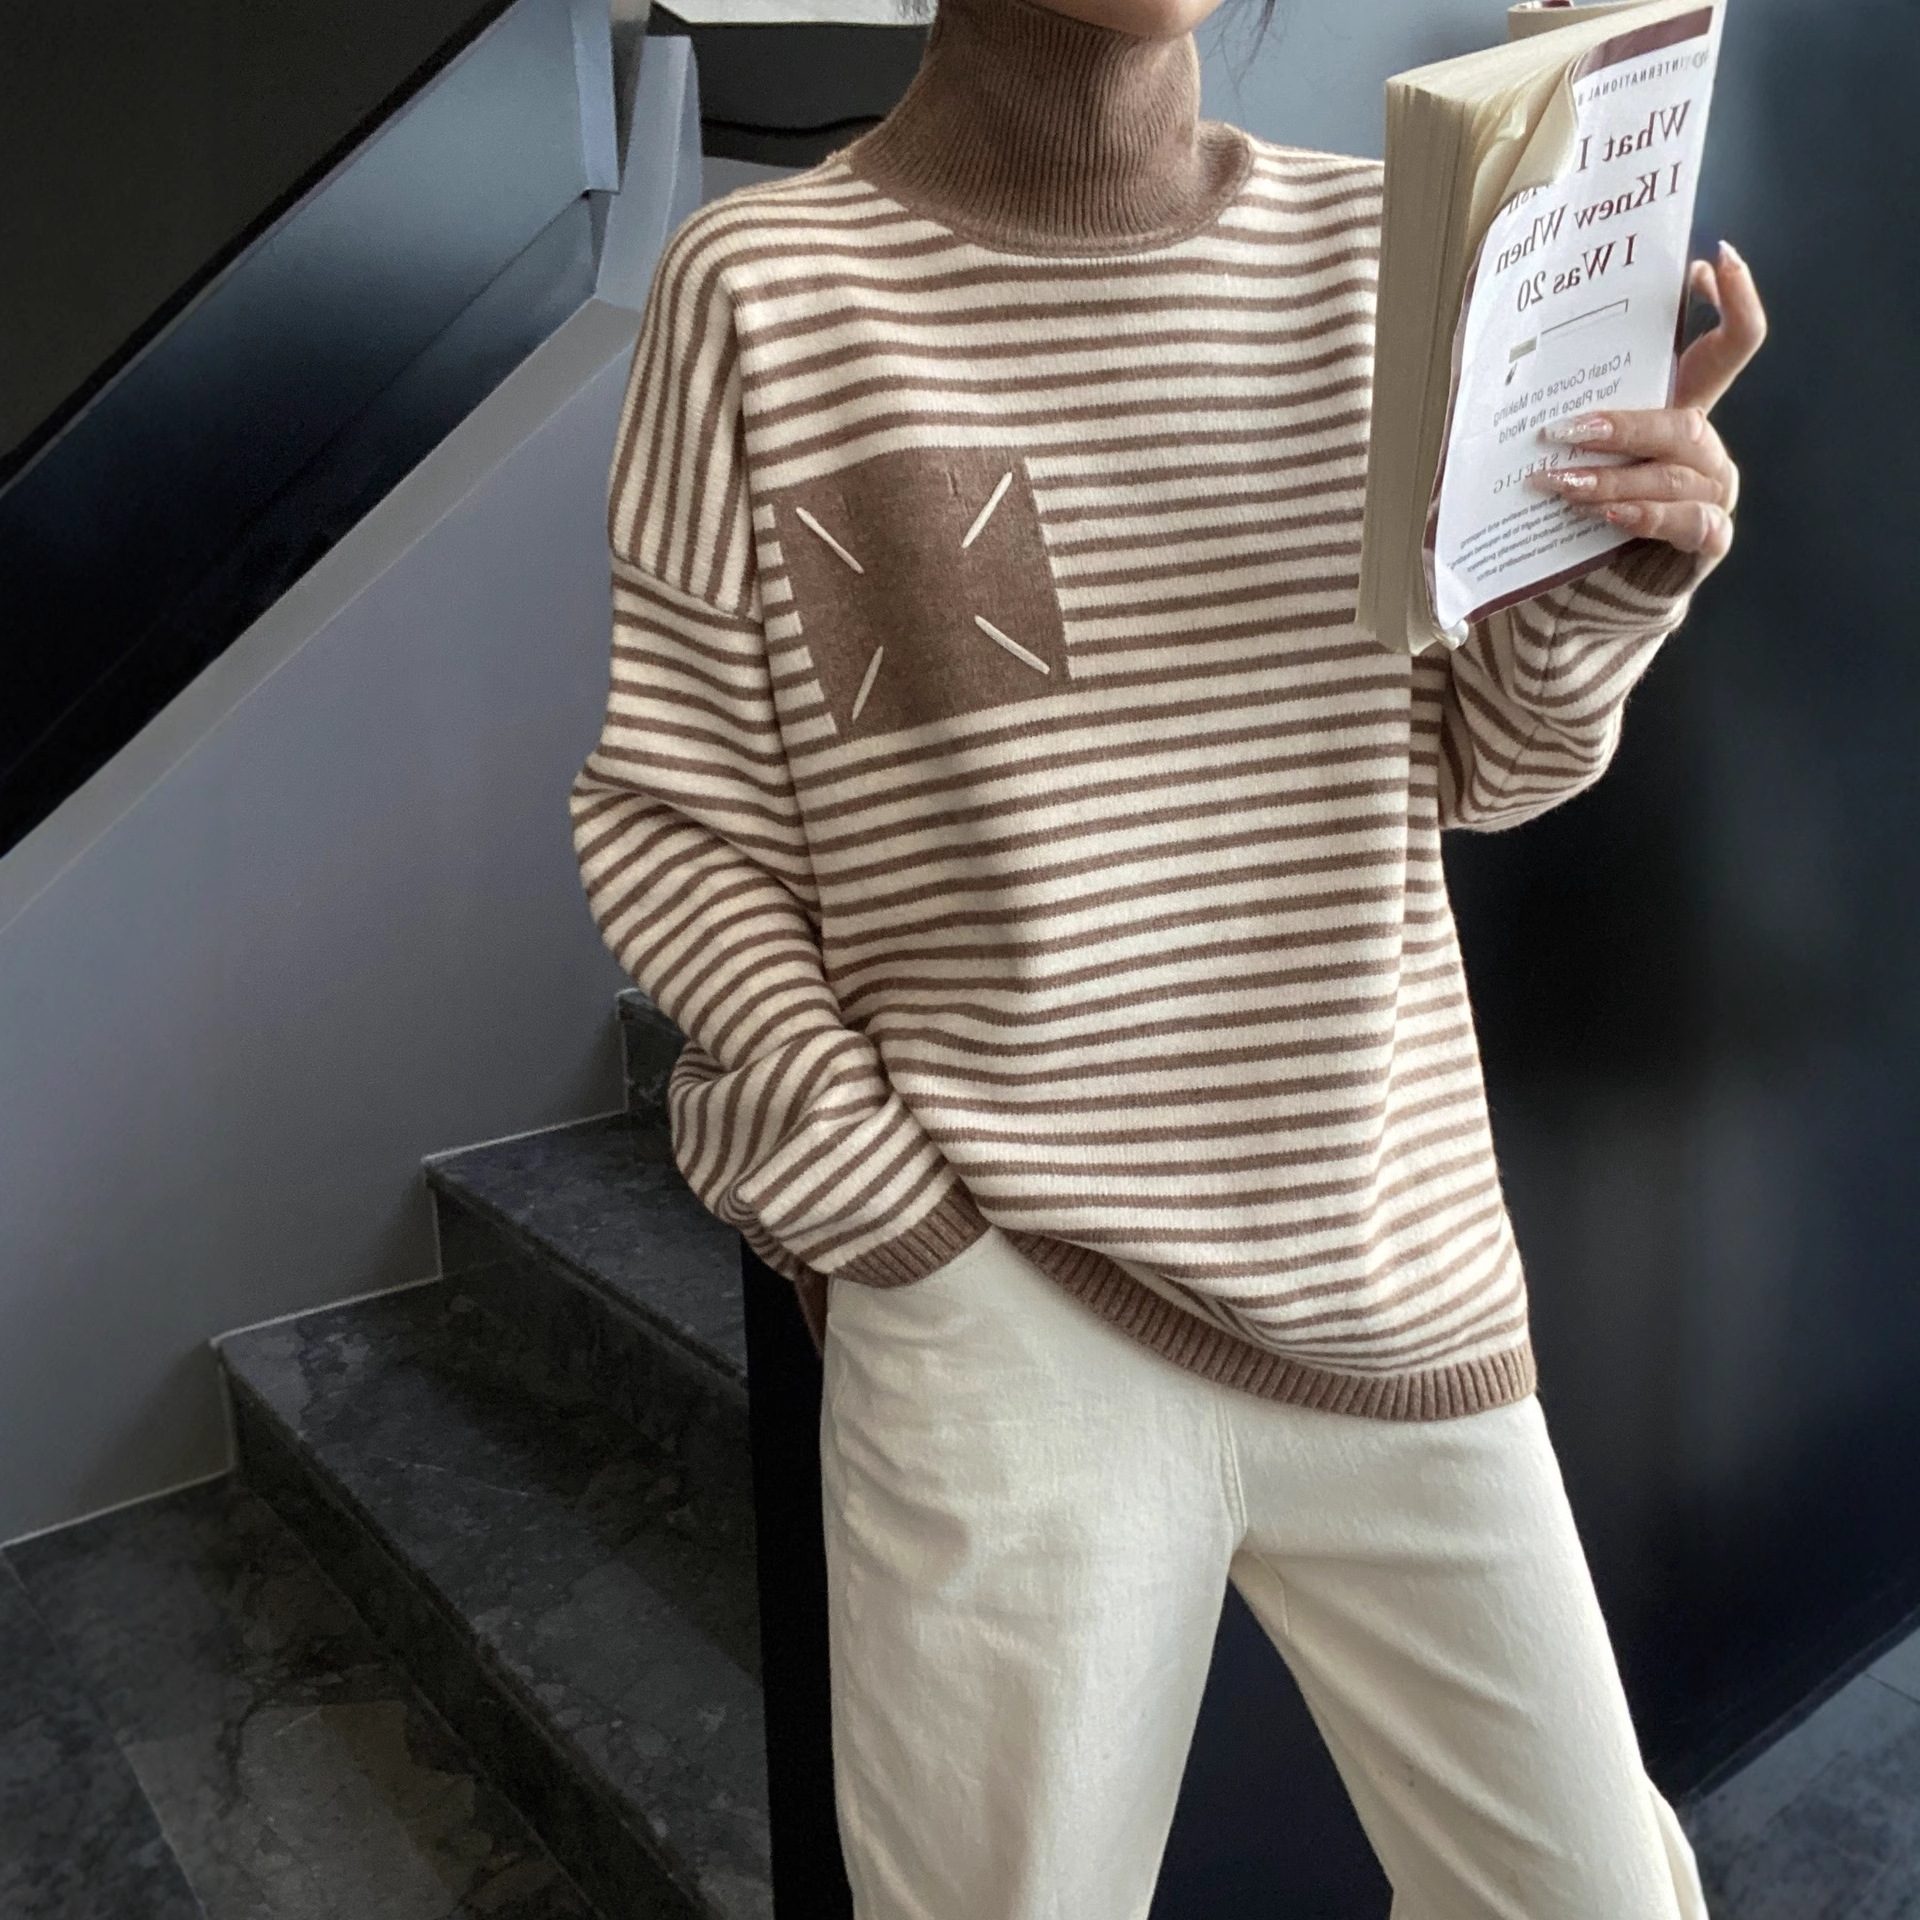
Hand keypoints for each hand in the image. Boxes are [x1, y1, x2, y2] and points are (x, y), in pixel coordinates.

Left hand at [1528, 239, 1768, 565]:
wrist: (1592, 579)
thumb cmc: (1577, 500)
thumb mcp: (1571, 444)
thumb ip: (1555, 401)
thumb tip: (1491, 343)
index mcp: (1683, 407)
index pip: (1735, 342)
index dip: (1739, 298)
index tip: (1713, 258)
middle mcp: (1703, 447)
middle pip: (1685, 422)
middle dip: (1620, 426)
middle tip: (1561, 431)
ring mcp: (1712, 492)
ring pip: (1673, 475)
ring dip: (1610, 479)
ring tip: (1556, 484)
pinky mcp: (1708, 538)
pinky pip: (1690, 523)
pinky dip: (1647, 517)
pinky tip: (1610, 514)